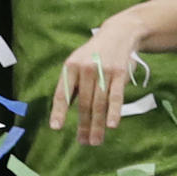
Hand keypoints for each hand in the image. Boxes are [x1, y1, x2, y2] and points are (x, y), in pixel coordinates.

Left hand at [49, 15, 142, 145]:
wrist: (118, 33)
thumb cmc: (94, 54)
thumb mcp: (77, 62)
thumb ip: (71, 85)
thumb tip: (62, 113)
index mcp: (71, 67)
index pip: (63, 93)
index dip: (59, 111)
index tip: (56, 128)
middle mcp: (86, 68)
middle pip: (83, 103)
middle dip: (83, 125)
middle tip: (84, 142)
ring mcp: (104, 71)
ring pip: (99, 103)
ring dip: (97, 125)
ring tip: (95, 141)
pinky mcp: (120, 73)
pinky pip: (116, 96)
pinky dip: (114, 112)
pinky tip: (112, 125)